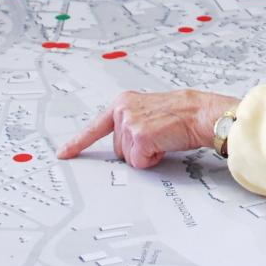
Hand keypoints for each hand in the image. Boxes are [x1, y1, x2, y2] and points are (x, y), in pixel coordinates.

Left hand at [57, 89, 239, 168]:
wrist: (200, 113)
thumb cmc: (181, 114)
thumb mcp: (150, 111)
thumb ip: (130, 122)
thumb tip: (122, 145)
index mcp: (123, 102)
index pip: (95, 127)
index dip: (78, 142)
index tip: (64, 153)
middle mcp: (123, 110)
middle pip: (117, 149)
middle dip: (136, 150)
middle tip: (157, 136)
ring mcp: (129, 123)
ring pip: (128, 158)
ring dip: (146, 154)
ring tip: (163, 138)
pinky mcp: (139, 136)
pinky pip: (139, 162)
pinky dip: (153, 158)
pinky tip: (164, 143)